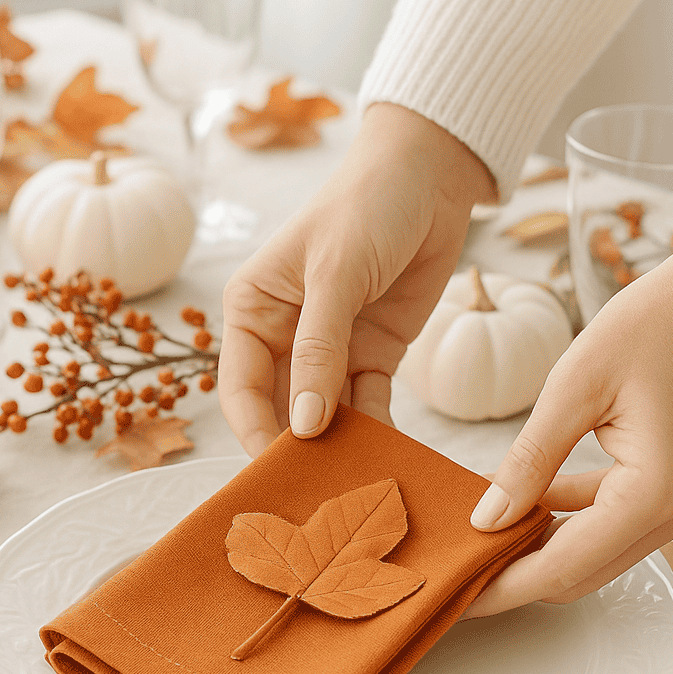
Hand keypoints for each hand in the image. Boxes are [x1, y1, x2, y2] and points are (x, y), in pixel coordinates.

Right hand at [220, 103, 494, 456]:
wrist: (430, 176)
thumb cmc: (366, 205)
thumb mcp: (336, 274)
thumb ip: (318, 350)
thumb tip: (303, 424)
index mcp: (251, 309)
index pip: (242, 387)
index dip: (256, 432)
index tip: (277, 474)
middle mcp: (283, 335)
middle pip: (283, 408)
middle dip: (299, 450)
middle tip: (318, 497)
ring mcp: (330, 349)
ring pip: (326, 415)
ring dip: (340, 447)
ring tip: (356, 487)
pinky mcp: (373, 355)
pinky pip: (367, 406)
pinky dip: (376, 432)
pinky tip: (389, 460)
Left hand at [464, 227, 672, 614]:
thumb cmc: (659, 324)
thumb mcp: (575, 386)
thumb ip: (529, 460)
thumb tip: (485, 519)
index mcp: (652, 496)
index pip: (561, 568)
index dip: (502, 587)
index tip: (451, 594)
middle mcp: (671, 516)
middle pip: (577, 575)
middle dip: (513, 578)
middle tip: (453, 568)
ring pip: (591, 553)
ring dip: (536, 548)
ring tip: (475, 535)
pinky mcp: (669, 488)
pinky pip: (606, 522)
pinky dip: (562, 518)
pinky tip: (519, 497)